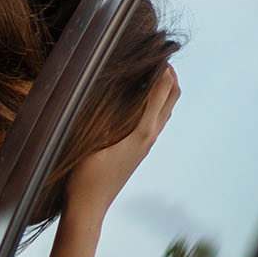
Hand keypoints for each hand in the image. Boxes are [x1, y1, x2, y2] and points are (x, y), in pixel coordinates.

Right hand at [67, 66, 179, 223]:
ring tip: (150, 71)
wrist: (88, 207)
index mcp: (143, 130)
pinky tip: (139, 99)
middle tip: (156, 55)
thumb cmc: (85, 176)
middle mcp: (150, 135)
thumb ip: (109, 113)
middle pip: (172, 96)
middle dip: (169, 73)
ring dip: (164, 88)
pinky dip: (156, 102)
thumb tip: (119, 85)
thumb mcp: (94, 140)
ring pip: (166, 108)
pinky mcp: (139, 150)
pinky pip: (156, 119)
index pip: (163, 89)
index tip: (156, 48)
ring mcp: (146, 144)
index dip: (163, 66)